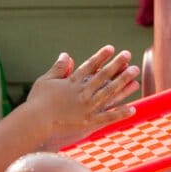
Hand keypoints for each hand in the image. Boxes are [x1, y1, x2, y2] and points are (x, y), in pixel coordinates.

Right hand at [25, 45, 139, 148]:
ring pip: (109, 94)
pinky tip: (132, 108)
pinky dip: (120, 113)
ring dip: (123, 84)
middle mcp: (82, 93)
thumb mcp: (45, 81)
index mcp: (72, 83)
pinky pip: (108, 117)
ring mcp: (87, 108)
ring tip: (135, 75)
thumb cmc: (37, 102)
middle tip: (128, 55)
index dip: (101, 57)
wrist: (35, 123)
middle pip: (103, 77)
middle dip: (117, 65)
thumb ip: (58, 68)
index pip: (89, 66)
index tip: (111, 48)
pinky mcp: (89, 123)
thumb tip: (66, 55)